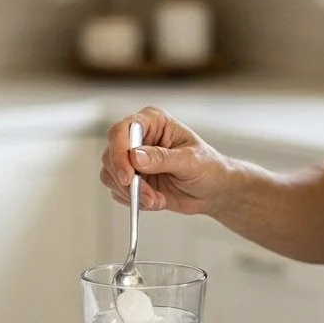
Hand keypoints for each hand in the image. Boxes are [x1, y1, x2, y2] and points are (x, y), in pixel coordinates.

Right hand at [100, 106, 230, 215]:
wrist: (213, 190)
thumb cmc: (208, 167)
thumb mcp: (190, 161)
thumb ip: (163, 158)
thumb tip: (135, 156)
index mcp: (153, 121)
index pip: (122, 130)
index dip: (119, 152)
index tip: (128, 176)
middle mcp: (138, 138)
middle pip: (111, 153)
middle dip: (126, 180)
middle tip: (147, 196)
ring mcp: (132, 159)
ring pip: (111, 174)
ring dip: (132, 193)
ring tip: (157, 199)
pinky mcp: (131, 179)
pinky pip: (119, 191)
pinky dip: (135, 201)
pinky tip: (157, 201)